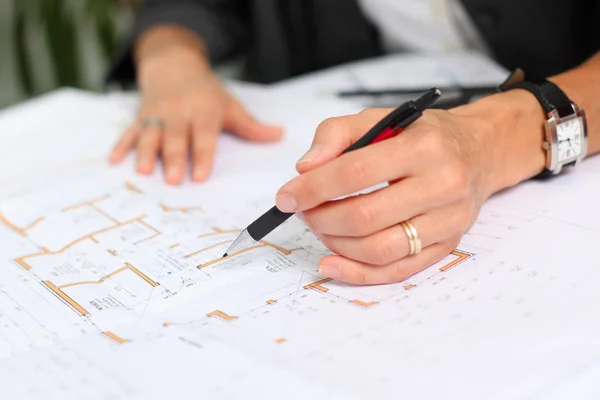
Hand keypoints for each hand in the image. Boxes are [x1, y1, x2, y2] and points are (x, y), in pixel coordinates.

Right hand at [109, 48, 282, 184]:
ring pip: (149, 134)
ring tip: (142, 171)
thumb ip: (252, 127)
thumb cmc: (207, 92)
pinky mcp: (139, 116)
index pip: (203, 136)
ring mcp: (156, 114)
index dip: (202, 156)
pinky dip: (120, 145)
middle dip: (174, 158)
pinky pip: (128, 131)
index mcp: (203, 110)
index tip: (201, 176)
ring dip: (145, 153)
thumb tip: (280, 136)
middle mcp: (178, 112)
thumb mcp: (231, 105)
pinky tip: (114, 161)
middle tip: (173, 180)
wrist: (175, 65)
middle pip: (175, 138)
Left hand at [275, 108, 500, 284]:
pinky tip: (332, 263)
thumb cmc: (424, 135)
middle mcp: (442, 185)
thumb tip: (304, 170)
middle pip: (364, 216)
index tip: (286, 196)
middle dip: (320, 218)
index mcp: (423, 146)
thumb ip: (336, 134)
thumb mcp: (380, 117)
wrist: (479, 151)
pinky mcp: (447, 245)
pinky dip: (358, 272)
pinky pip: (398, 270)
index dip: (312, 188)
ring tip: (320, 227)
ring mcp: (448, 220)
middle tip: (303, 212)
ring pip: (379, 249)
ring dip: (335, 243)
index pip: (355, 172)